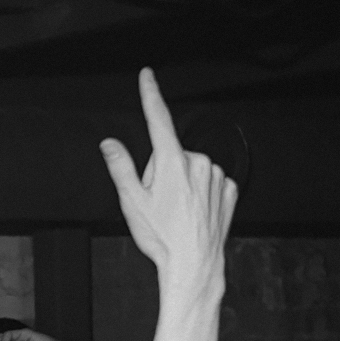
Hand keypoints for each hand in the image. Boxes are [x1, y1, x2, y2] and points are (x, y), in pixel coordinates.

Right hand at [100, 68, 237, 286]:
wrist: (194, 266)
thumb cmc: (161, 237)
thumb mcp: (132, 203)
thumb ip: (121, 168)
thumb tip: (109, 144)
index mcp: (172, 162)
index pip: (158, 119)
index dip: (151, 94)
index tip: (147, 75)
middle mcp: (198, 162)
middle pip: (172, 154)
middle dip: (162, 172)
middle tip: (158, 203)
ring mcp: (216, 176)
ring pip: (192, 168)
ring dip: (183, 183)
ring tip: (177, 212)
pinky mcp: (229, 190)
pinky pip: (210, 182)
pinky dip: (201, 192)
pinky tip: (195, 212)